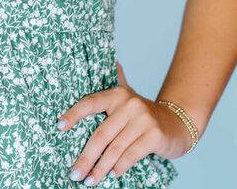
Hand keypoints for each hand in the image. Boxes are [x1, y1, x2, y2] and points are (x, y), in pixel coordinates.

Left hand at [56, 60, 197, 184]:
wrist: (177, 124)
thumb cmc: (144, 115)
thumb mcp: (128, 96)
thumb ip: (115, 81)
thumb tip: (107, 60)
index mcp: (118, 95)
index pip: (91, 102)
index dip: (73, 114)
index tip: (59, 127)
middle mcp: (130, 104)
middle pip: (101, 134)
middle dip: (86, 157)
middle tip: (74, 173)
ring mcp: (143, 120)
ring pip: (115, 148)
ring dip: (100, 168)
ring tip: (90, 180)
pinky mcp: (154, 135)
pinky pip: (131, 155)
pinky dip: (120, 167)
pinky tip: (113, 175)